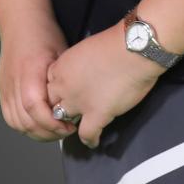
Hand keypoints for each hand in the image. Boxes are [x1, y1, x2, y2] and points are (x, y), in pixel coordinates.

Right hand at [0, 15, 80, 142]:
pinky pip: (10, 118)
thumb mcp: (61, 54)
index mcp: (30, 71)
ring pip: (17, 123)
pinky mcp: (2, 90)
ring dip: (37, 132)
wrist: (21, 22)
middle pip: (26, 121)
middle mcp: (14, 81)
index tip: (68, 126)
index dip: (51, 123)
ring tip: (54, 130)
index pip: (35, 107)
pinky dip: (24, 126)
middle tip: (66, 131)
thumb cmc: (44, 34)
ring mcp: (5, 87)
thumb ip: (64, 81)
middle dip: (48, 133)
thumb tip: (76, 105)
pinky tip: (39, 124)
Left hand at [46, 23, 165, 148]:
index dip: (58, 89)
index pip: (48, 84)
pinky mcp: (97, 115)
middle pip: (53, 103)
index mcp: (63, 66)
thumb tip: (85, 72)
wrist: (134, 49)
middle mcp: (65, 85)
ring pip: (65, 120)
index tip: (66, 92)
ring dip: (71, 123)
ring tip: (79, 125)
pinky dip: (90, 139)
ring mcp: (79, 102)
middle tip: (71, 109)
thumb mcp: (87, 47)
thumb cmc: (116, 43)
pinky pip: (86, 134)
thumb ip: (80, 63)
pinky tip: (93, 141)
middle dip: (60, 106)